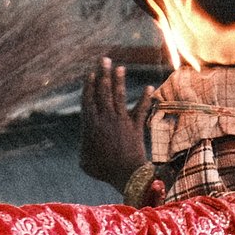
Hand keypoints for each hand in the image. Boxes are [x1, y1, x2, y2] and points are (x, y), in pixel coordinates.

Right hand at [79, 57, 151, 188]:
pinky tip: (150, 87)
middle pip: (103, 92)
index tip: (90, 74)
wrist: (126, 175)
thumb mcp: (84, 161)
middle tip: (103, 60)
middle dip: (103, 74)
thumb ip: (84, 147)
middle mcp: (106, 118)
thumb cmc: (102, 170)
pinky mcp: (136, 126)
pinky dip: (145, 98)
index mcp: (91, 125)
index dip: (89, 86)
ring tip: (120, 67)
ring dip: (120, 80)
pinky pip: (141, 109)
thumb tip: (86, 142)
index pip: (89, 100)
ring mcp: (122, 121)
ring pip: (120, 96)